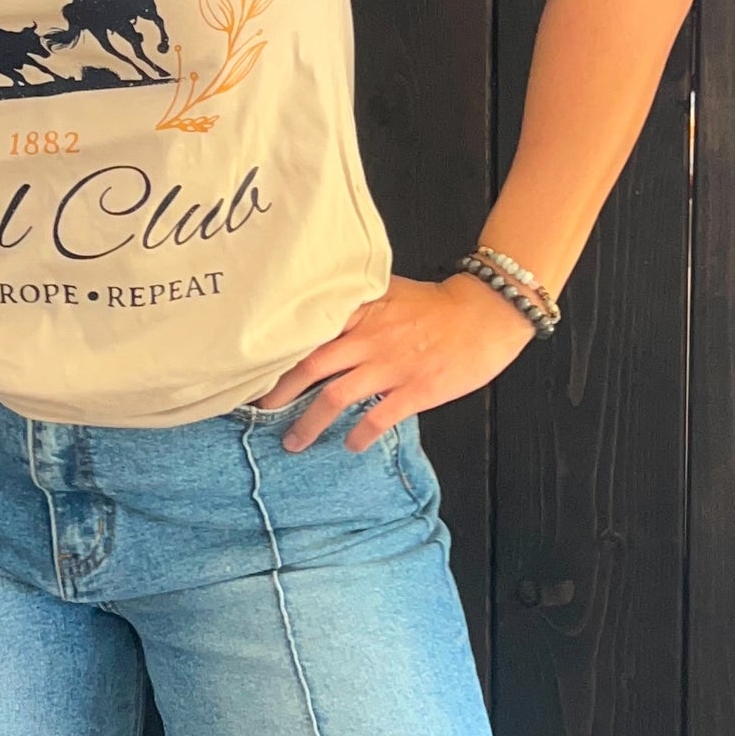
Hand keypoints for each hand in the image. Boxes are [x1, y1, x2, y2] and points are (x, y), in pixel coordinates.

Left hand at [253, 270, 534, 452]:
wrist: (484, 314)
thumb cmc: (436, 304)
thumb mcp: (388, 290)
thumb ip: (354, 302)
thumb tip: (318, 316)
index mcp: (359, 310)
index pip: (307, 331)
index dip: (276, 353)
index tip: (251, 369)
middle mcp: (368, 337)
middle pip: (309, 366)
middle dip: (278, 392)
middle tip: (256, 410)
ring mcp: (390, 365)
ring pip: (335, 397)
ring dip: (309, 423)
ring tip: (293, 441)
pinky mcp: (414, 389)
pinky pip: (376, 418)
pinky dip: (358, 435)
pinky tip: (349, 445)